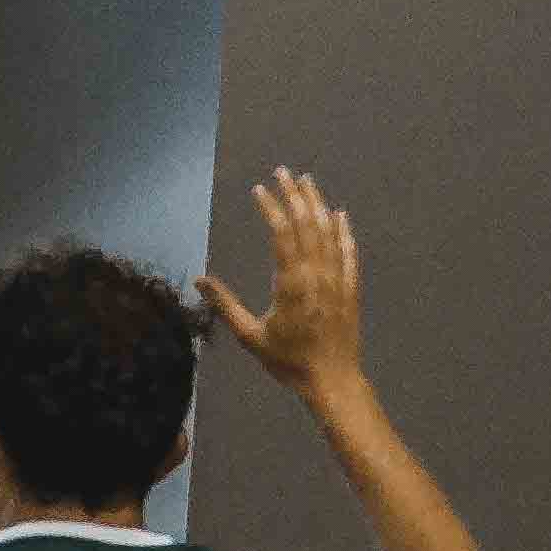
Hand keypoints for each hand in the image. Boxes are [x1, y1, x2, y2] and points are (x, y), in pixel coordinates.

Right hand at [201, 171, 366, 403]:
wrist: (332, 380)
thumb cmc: (288, 361)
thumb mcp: (250, 336)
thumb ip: (225, 305)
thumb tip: (199, 281)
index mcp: (292, 282)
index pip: (282, 233)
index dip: (271, 208)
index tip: (260, 189)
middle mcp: (317, 273)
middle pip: (306, 224)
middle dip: (294, 195)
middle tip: (283, 171)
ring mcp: (337, 278)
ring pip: (328, 232)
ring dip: (317, 204)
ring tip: (307, 182)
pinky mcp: (350, 287)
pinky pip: (348, 252)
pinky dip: (343, 231)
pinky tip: (339, 215)